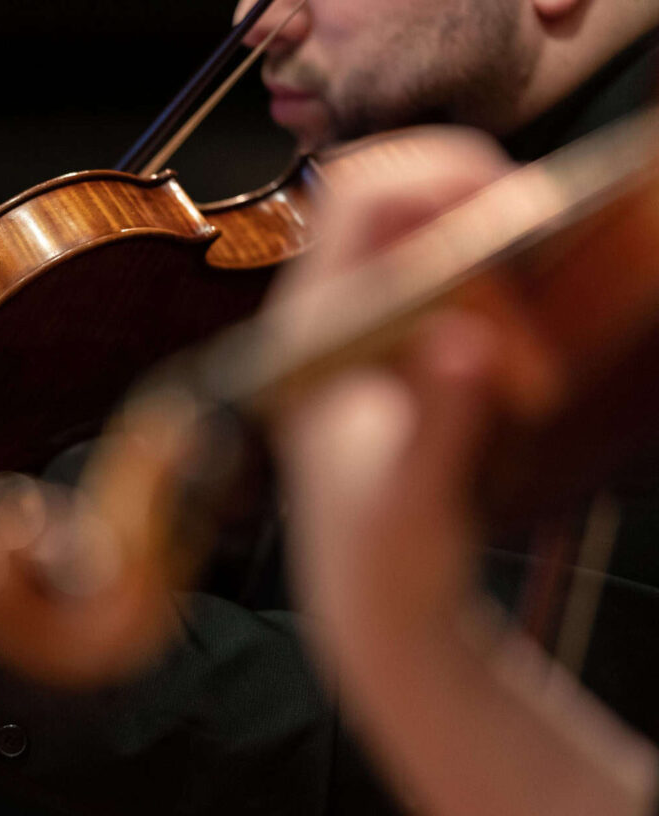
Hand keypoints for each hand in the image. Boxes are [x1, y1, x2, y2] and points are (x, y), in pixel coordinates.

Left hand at [269, 127, 512, 655]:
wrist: (372, 599)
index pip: (362, 197)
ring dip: (499, 256)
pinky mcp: (401, 342)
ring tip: (527, 362)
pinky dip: (503, 280)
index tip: (521, 214)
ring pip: (432, 224)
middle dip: (485, 207)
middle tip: (540, 278)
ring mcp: (364, 322)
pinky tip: (521, 354)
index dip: (441, 176)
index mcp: (314, 333)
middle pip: (401, 188)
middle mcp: (330, 312)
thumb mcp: (412, 503)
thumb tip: (464, 339)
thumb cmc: (381, 558)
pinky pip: (454, 266)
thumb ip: (438, 424)